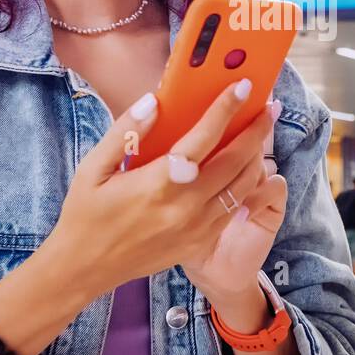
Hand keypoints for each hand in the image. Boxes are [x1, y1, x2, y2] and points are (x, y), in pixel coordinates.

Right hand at [42, 79, 275, 304]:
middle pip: (234, 161)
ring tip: (261, 134)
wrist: (85, 268)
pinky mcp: (198, 242)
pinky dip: (244, 186)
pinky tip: (246, 169)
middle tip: (269, 107)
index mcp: (157, 183)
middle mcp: (184, 207)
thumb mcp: (93, 167)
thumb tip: (154, 100)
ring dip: (256, 157)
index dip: (225, 110)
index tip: (243, 87)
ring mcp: (195, 228)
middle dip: (255, 131)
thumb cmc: (86, 212)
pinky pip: (232, 209)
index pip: (202, 138)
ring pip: (241, 187)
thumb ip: (126, 132)